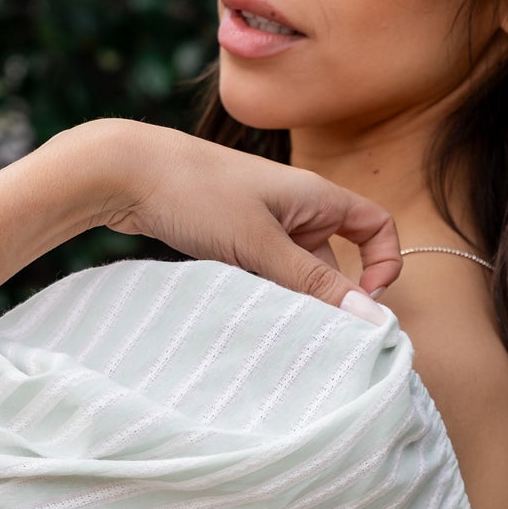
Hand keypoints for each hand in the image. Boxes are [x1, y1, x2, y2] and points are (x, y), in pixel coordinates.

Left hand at [73, 119, 400, 308]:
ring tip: (270, 324)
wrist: (124, 172)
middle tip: (312, 336)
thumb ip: (313, 282)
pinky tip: (243, 312)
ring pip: (294, 274)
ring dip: (289, 301)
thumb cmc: (196, 193)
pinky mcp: (232, 239)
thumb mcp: (260, 244)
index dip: (383, 263)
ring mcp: (262, 224)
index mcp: (315, 196)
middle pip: (333, 262)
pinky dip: (261, 295)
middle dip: (327, 298)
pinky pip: (263, 275)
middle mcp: (295, 208)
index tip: (364, 301)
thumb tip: (367, 316)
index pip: (376, 226)